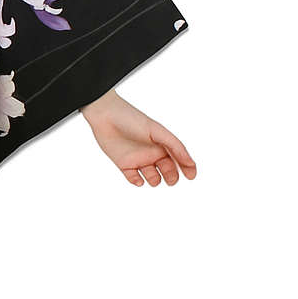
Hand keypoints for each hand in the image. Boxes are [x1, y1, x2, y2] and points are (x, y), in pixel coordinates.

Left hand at [80, 88, 195, 186]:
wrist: (105, 116)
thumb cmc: (132, 119)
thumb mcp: (157, 131)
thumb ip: (174, 146)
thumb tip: (190, 161)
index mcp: (162, 143)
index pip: (178, 158)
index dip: (187, 167)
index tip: (191, 176)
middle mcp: (151, 152)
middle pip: (167, 170)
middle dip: (171, 176)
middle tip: (171, 180)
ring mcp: (138, 159)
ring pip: (151, 176)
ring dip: (155, 180)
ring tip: (154, 179)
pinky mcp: (124, 164)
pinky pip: (133, 178)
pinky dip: (137, 182)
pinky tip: (138, 180)